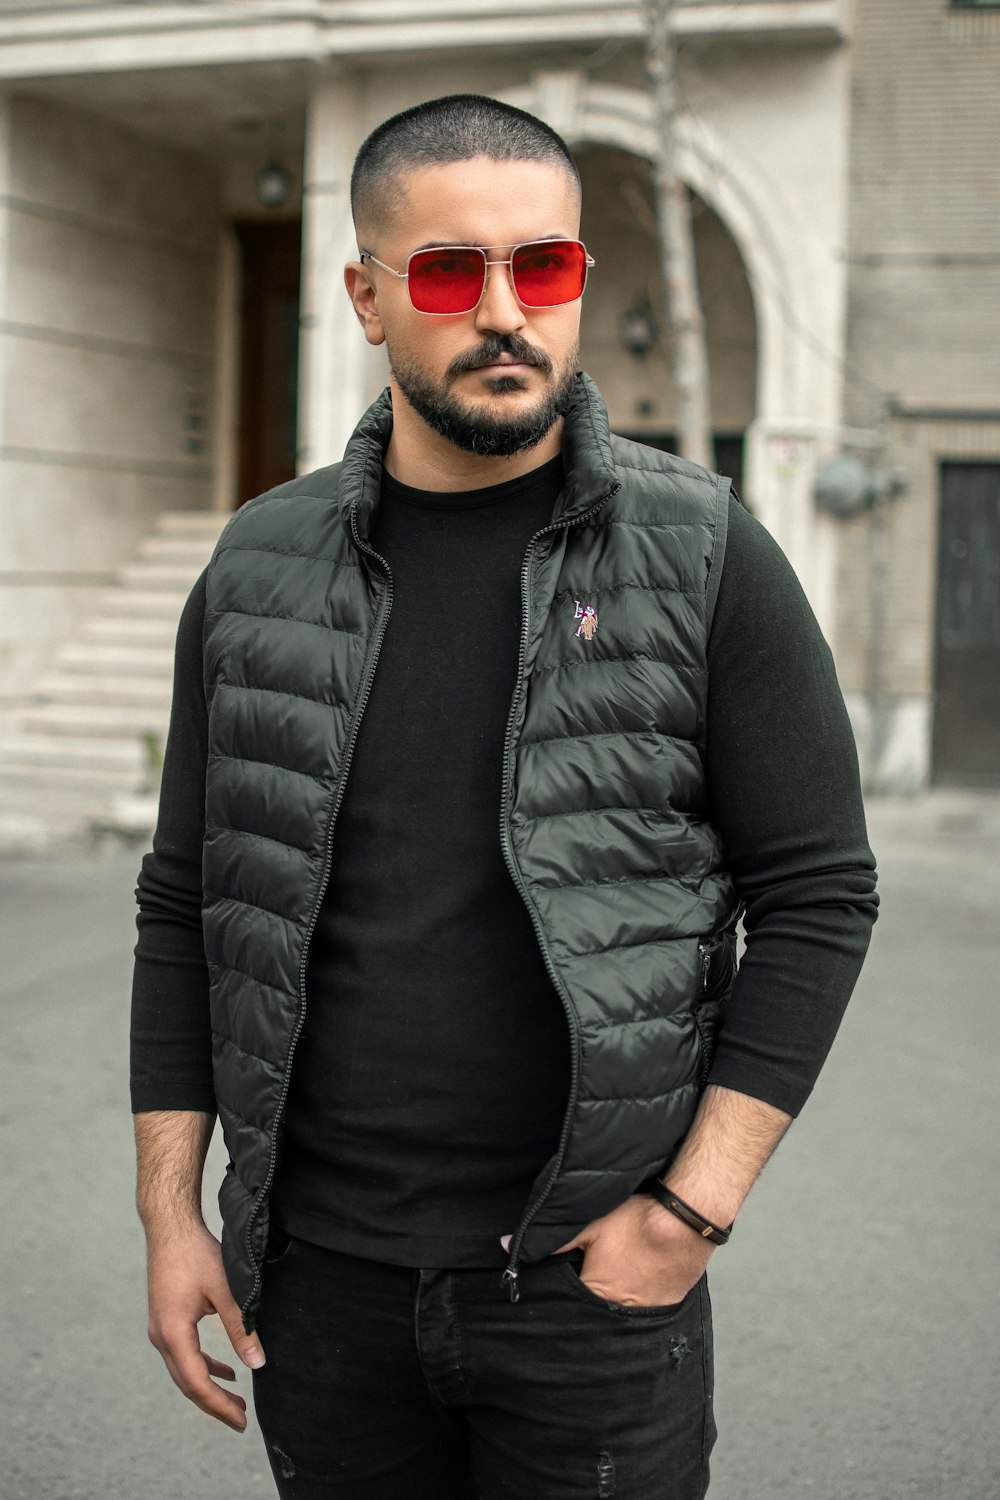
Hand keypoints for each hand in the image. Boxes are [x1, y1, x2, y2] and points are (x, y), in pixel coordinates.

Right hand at [145, 1219, 265, 1431]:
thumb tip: (258, 1363)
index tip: (241, 1421)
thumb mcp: (225, 1289)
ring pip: (185, 1371)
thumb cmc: (197, 1253)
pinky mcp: (166, 1321)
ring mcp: (160, 1330)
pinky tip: (226, 1370)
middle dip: (215, 1404)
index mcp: (173, 1333)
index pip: (197, 1382)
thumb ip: (241, 1326)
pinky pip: (184, 1355)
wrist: (170, 1228)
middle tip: (241, 1420)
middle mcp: (161, 1337)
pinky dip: (204, 1366)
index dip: (219, 1405)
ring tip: (237, 1400)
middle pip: (188, 1383)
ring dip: (209, 1387)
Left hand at [552, 1193, 714, 1307]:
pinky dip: (640, 1300)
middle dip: (590, 1302)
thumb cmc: (637, 1222)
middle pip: (595, 1313)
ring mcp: (645, 1314)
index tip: (567, 1281)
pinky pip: (646, 1313)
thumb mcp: (591, 1226)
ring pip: (620, 1315)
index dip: (565, 1293)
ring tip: (620, 1279)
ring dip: (616, 1303)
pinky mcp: (666, 1309)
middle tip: (597, 1276)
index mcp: (595, 1293)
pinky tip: (640, 1282)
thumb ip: (553, 1241)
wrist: (684, 1222)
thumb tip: (506, 1245)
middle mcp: (618, 1312)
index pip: (569, 1305)